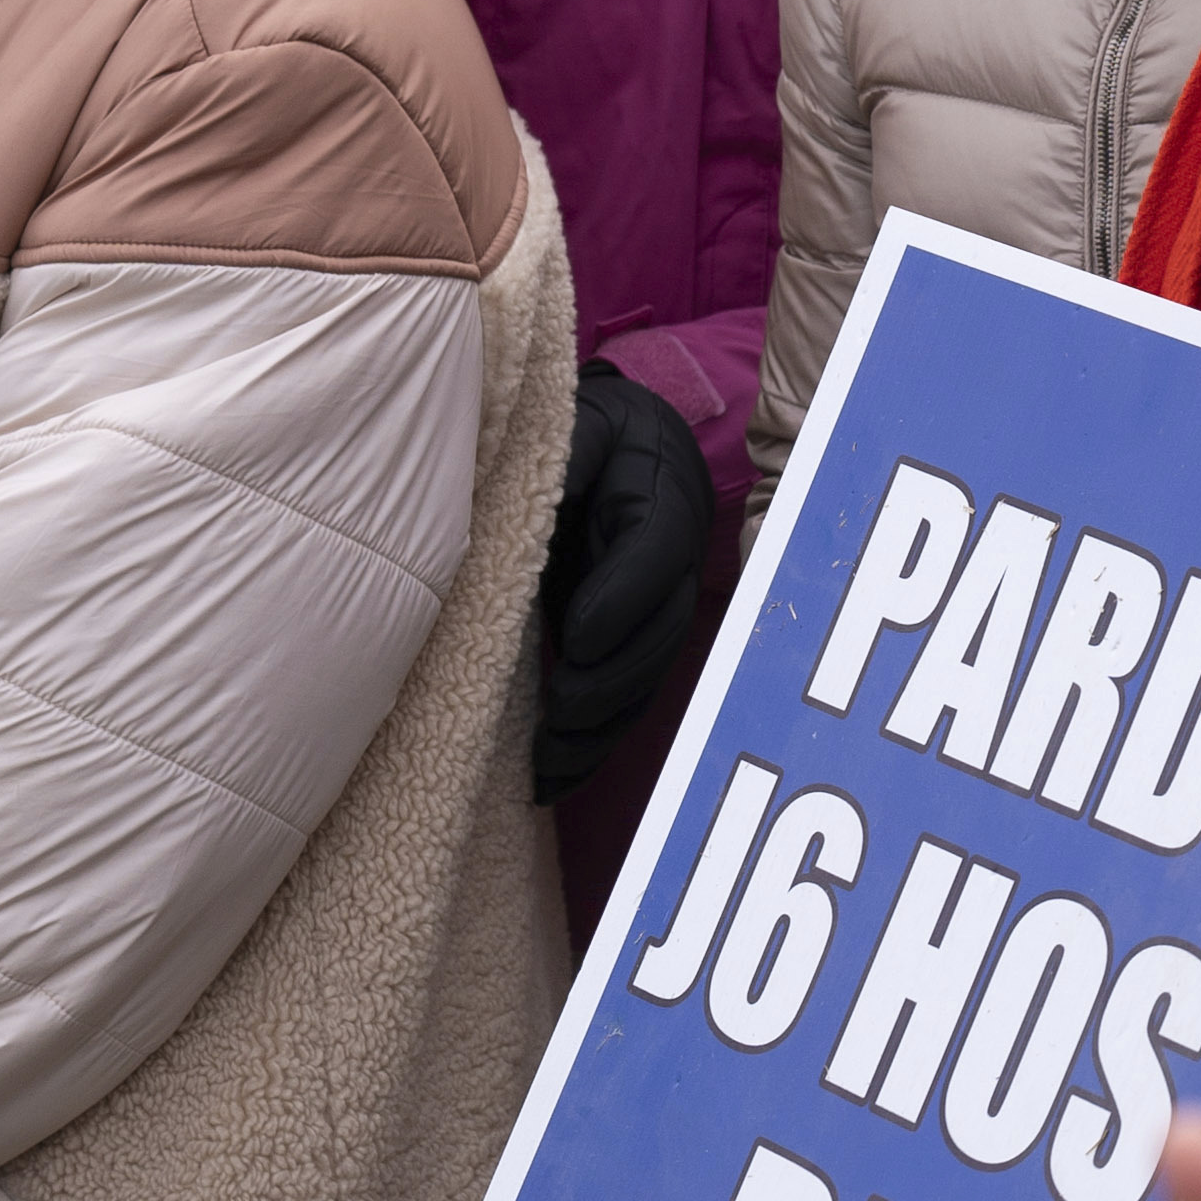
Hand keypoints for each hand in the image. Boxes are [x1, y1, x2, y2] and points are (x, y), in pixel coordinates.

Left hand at [537, 363, 717, 800]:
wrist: (627, 444)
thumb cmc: (592, 431)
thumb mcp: (576, 424)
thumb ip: (560, 450)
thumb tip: (526, 480)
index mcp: (661, 498)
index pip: (657, 552)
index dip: (623, 598)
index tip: (578, 637)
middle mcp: (674, 561)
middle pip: (663, 629)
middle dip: (614, 679)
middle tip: (561, 711)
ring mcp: (659, 607)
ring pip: (650, 675)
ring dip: (604, 726)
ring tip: (549, 763)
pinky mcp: (634, 639)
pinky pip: (627, 696)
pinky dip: (593, 741)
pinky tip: (552, 777)